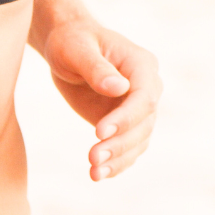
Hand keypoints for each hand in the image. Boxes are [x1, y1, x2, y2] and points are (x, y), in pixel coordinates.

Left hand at [40, 18, 160, 180]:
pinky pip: (128, 147)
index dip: (126, 117)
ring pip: (139, 140)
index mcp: (141, 64)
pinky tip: (98, 174)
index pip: (144, 97)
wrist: (68, 46)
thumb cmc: (73, 40)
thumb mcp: (78, 49)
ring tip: (94, 173)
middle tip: (93, 158)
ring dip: (119, 159)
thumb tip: (119, 88)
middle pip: (144, 123)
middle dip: (120, 143)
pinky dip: (117, 162)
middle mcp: (146, 87)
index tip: (99, 132)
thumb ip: (97, 68)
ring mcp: (137, 107)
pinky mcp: (124, 122)